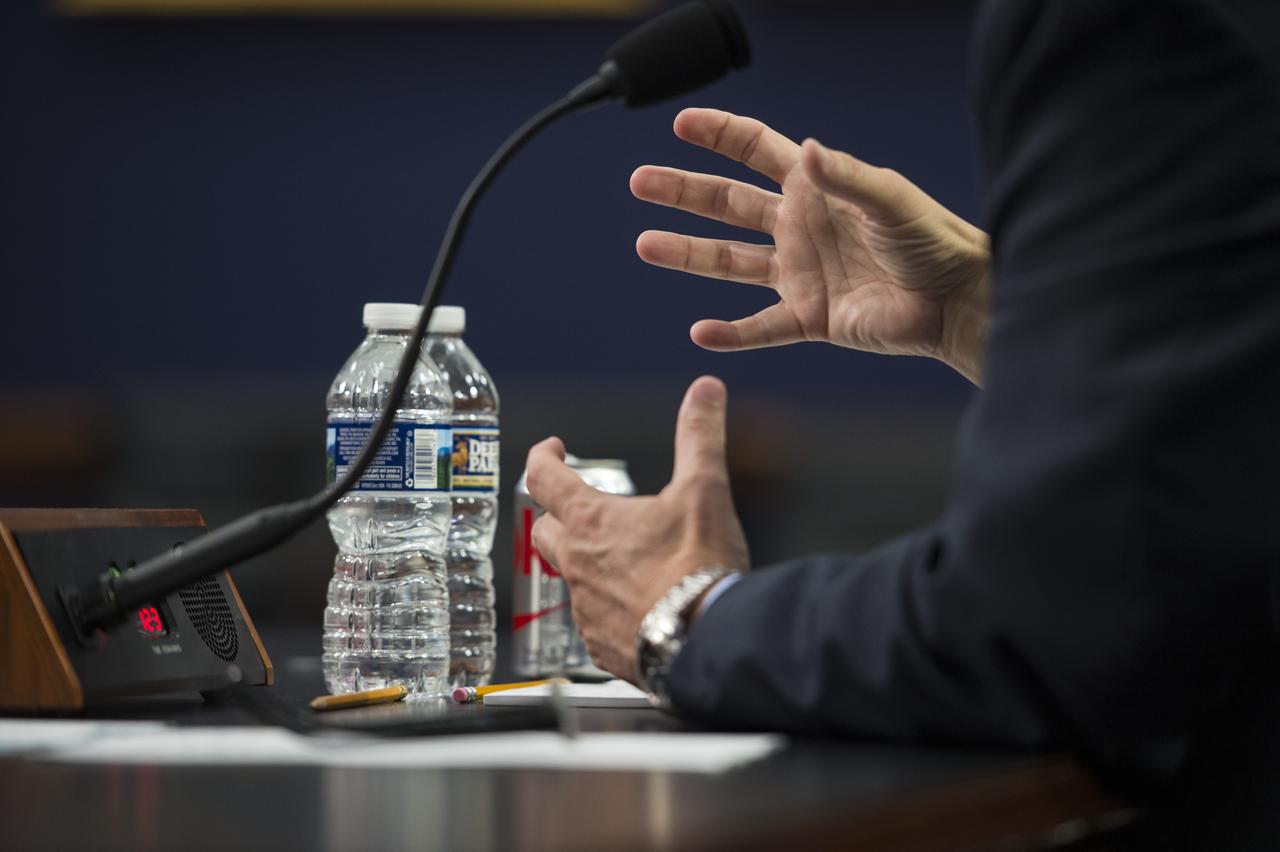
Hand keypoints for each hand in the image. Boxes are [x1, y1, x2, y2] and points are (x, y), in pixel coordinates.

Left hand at [526, 376, 748, 681]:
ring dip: (588, 563)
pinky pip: (593, 621)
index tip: (552, 449)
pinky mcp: (601, 646)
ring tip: (623, 559)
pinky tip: (638, 606)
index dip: (543, 456)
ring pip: (571, 578)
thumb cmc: (698, 568)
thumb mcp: (704, 489)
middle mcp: (578, 564)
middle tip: (578, 505)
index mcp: (592, 521)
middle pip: (545, 530)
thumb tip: (705, 390)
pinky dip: (608, 608)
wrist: (706, 640)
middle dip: (556, 513)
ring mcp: (585, 609)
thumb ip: (700, 435)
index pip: (544, 478)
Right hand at [631, 108, 990, 384]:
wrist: (954, 301)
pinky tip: (701, 332)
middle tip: (641, 181)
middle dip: (684, 192)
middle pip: (728, 204)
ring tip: (645, 245)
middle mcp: (799, 227)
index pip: (757, 151)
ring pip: (730, 262)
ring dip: (688, 254)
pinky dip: (731, 334)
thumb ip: (844, 176)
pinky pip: (760, 327)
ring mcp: (799, 272)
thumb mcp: (889, 199)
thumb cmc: (932, 240)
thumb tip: (807, 150)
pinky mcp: (809, 317)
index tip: (682, 123)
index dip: (720, 135)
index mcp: (815, 188)